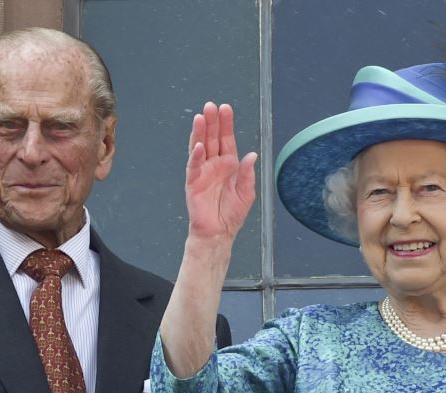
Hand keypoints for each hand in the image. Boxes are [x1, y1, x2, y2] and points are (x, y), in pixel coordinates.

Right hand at [186, 102, 256, 242]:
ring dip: (200, 132)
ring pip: (200, 147)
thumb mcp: (247, 193)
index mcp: (229, 164)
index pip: (227, 139)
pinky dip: (195, 155)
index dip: (226, 124)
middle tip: (210, 106)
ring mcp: (202, 172)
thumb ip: (248, 174)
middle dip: (211, 122)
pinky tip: (199, 145)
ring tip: (200, 117)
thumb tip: (252, 155)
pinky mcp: (192, 182)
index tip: (225, 108)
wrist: (219, 232)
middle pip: (212, 138)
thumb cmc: (232, 214)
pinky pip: (193, 166)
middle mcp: (214, 165)